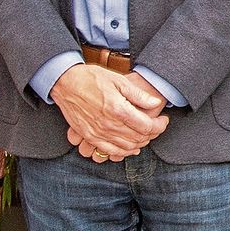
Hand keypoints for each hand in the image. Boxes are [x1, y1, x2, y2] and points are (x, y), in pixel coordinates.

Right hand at [50, 64, 167, 161]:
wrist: (65, 82)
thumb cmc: (92, 78)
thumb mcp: (119, 81)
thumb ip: (138, 95)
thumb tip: (155, 103)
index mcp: (118, 109)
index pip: (147, 126)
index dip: (160, 125)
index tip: (163, 120)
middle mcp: (109, 125)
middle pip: (139, 138)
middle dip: (152, 134)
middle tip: (156, 126)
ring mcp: (98, 133)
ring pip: (126, 147)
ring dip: (140, 144)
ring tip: (145, 135)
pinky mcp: (89, 136)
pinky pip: (109, 151)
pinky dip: (123, 151)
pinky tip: (129, 146)